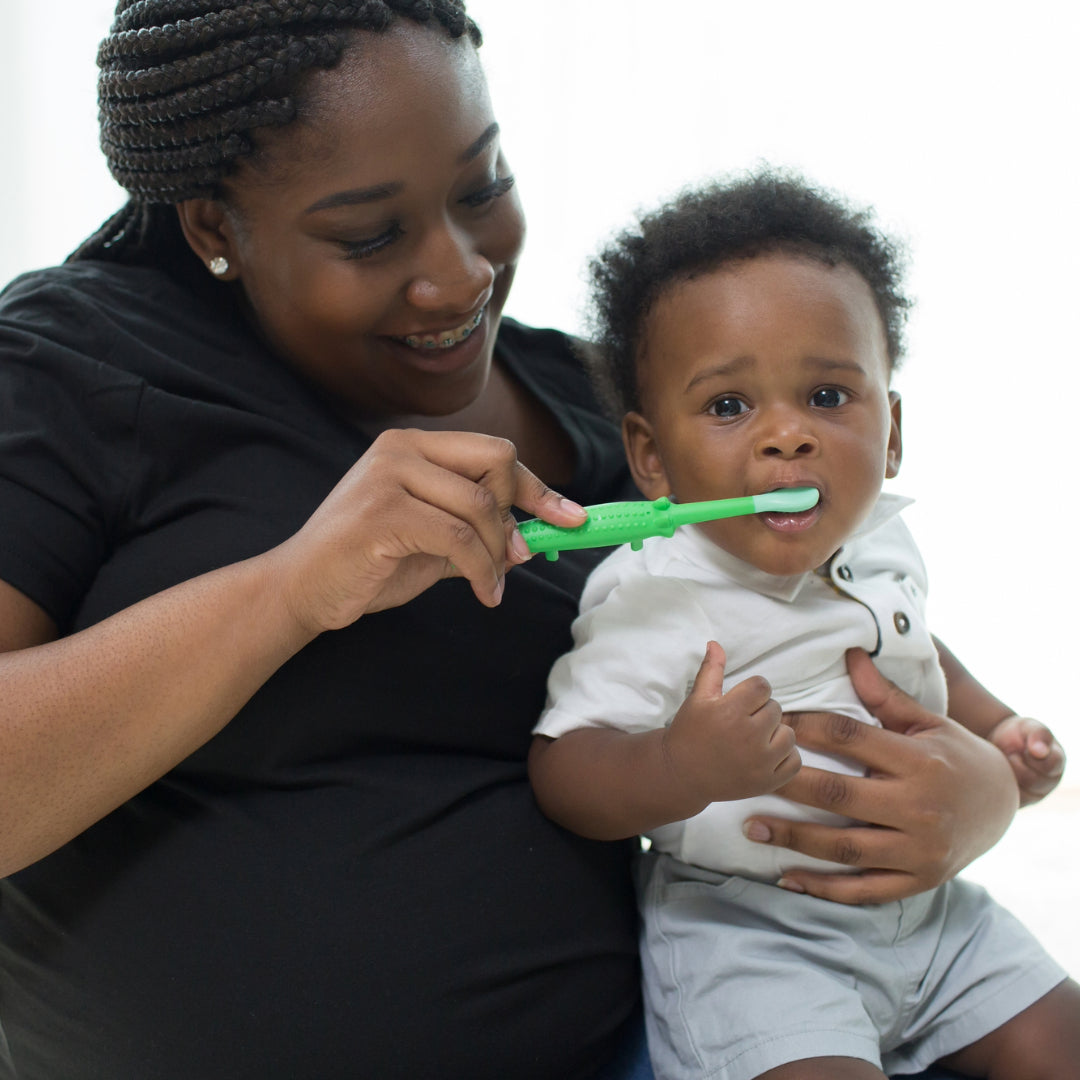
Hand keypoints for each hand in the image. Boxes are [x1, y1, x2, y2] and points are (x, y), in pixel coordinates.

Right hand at [269, 429, 585, 631]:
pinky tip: (484, 593)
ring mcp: (388, 475)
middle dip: (518, 514)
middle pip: (496, 463)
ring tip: (492, 583)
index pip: (494, 452)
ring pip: (480, 506)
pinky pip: (459, 538)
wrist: (302, 588)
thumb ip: (476, 533)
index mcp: (414, 447)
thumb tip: (531, 540)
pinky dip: (482, 570)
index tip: (570, 516)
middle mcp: (401, 449)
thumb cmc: (366, 564)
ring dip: (499, 553)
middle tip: (518, 556)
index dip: (537, 486)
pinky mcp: (382, 512)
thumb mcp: (432, 543)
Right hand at [662, 641, 800, 805]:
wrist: (681, 775)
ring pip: (788, 735)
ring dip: (775, 734)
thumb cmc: (689, 733)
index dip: (753, 691)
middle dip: (761, 712)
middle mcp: (748, 737)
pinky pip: (794, 761)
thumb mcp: (697, 699)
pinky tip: (765, 755)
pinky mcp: (767, 782)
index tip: (742, 702)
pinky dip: (784, 757)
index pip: (763, 687)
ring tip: (754, 739)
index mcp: (730, 712)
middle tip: (742, 722)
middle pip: (775, 709)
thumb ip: (711, 670)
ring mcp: (760, 762)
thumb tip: (715, 643)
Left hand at [742, 648, 1017, 904]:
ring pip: (845, 848)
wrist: (1005, 803)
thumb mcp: (928, 721)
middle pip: (839, 796)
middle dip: (788, 786)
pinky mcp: (920, 881)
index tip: (772, 724)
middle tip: (746, 778)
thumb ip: (884, 695)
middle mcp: (920, 807)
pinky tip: (788, 878)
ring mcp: (920, 850)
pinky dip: (824, 887)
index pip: (850, 740)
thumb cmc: (955, 754)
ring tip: (751, 826)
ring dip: (794, 839)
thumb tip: (849, 653)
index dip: (806, 729)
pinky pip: (864, 889)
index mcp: (919, 761)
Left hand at [987, 714, 1064, 806]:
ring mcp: (1034, 795)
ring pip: (1020, 793)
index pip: (1051, 765)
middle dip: (1017, 764)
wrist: (998, 743)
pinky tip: (998, 773)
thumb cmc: (1019, 733)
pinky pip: (1007, 800)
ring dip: (1007, 774)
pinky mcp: (1017, 803)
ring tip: (1005, 762)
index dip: (1033, 754)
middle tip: (1011, 753)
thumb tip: (1040, 752)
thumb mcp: (1029, 727)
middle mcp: (1048, 782)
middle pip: (1033, 781)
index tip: (1023, 746)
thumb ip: (1038, 734)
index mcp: (1056, 763)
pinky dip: (998, 785)